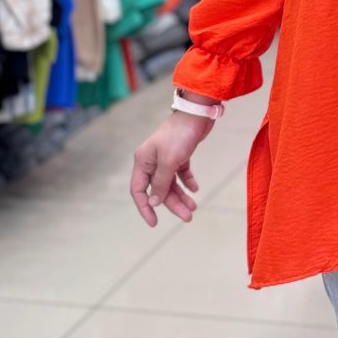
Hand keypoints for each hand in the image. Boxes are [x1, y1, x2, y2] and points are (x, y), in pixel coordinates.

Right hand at [130, 110, 214, 226]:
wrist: (198, 113)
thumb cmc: (180, 135)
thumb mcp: (169, 161)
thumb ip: (161, 183)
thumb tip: (153, 202)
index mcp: (143, 161)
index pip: (139, 190)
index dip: (145, 208)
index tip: (154, 223)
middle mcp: (152, 160)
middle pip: (159, 190)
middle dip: (172, 204)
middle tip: (188, 217)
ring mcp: (166, 157)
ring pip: (171, 183)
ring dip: (181, 196)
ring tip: (193, 207)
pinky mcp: (179, 154)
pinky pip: (181, 173)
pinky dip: (187, 182)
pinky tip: (195, 189)